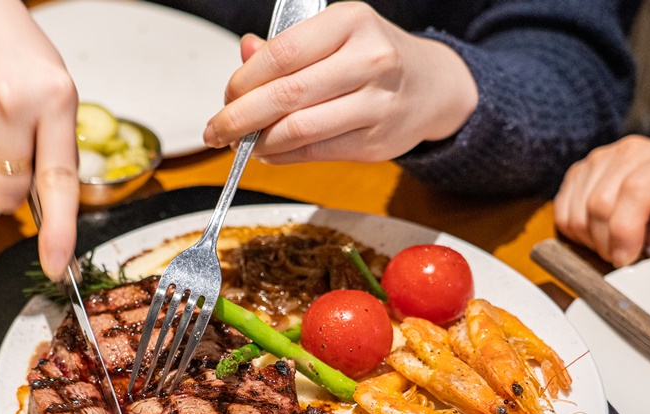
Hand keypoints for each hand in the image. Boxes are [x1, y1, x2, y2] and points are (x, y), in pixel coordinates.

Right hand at [0, 0, 78, 279]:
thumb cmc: (16, 58)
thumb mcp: (56, 91)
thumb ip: (57, 151)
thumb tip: (50, 222)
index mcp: (54, 99)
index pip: (58, 181)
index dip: (58, 231)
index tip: (56, 266)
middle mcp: (9, 104)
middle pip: (8, 196)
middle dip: (10, 187)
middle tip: (7, 146)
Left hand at [202, 2, 476, 163]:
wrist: (432, 87)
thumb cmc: (372, 57)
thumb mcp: (334, 35)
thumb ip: (287, 48)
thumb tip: (244, 53)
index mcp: (351, 22)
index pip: (282, 54)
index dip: (244, 80)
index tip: (226, 96)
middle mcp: (369, 60)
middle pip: (286, 95)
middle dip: (240, 118)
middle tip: (216, 131)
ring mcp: (375, 104)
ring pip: (299, 130)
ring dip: (258, 142)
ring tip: (241, 143)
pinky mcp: (374, 143)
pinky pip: (314, 154)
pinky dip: (281, 156)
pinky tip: (267, 151)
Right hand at [554, 135, 649, 267]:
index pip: (635, 190)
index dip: (625, 230)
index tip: (625, 258)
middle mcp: (630, 153)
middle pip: (600, 204)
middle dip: (606, 242)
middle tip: (620, 256)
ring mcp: (600, 160)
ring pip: (578, 213)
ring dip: (590, 240)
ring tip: (611, 243)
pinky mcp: (578, 171)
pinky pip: (562, 213)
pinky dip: (575, 232)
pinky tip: (596, 232)